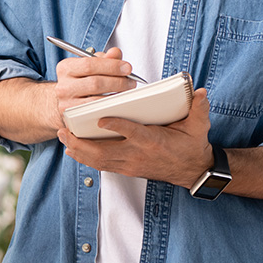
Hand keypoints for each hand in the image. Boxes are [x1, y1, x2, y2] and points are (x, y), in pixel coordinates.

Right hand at [50, 47, 138, 128]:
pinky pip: (96, 112)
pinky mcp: (73, 118)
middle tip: (131, 82)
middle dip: (118, 82)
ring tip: (127, 92)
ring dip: (116, 96)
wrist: (67, 100)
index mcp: (65, 68)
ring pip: (97, 100)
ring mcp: (66, 104)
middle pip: (95, 83)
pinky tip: (118, 102)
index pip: (89, 64)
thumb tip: (116, 52)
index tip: (128, 68)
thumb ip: (105, 59)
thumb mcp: (90, 65)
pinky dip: (110, 107)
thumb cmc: (82, 80)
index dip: (111, 66)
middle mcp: (63, 86)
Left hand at [56, 88, 212, 186]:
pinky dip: (85, 158)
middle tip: (65, 129)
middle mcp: (138, 155)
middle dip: (82, 142)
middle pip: (105, 151)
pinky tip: (72, 150)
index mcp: (154, 141)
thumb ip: (198, 108)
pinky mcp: (126, 169)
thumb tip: (200, 91)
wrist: (193, 171)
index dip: (116, 126)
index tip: (100, 118)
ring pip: (99, 160)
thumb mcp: (198, 126)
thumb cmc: (192, 146)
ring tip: (62, 137)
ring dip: (78, 150)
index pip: (132, 133)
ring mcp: (130, 164)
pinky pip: (101, 165)